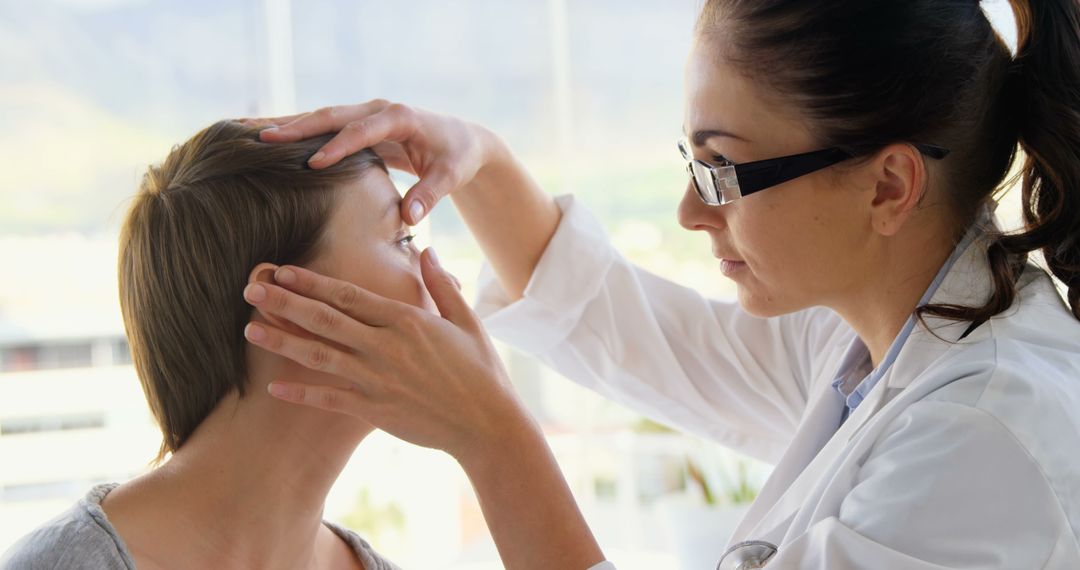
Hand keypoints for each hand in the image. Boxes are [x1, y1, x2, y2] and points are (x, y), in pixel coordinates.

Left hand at [241, 247, 536, 461]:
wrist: (487, 424)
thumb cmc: (481, 370)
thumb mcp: (466, 320)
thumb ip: (441, 284)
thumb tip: (426, 249)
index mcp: (406, 320)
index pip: (349, 295)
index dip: (312, 282)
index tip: (283, 270)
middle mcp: (386, 347)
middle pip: (325, 319)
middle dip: (285, 303)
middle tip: (251, 289)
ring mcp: (377, 379)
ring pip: (320, 356)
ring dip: (283, 342)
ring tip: (250, 329)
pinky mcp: (374, 410)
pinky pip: (330, 399)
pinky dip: (301, 394)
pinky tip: (273, 388)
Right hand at [246, 100, 502, 225]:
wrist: (461, 140)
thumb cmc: (456, 158)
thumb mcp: (451, 176)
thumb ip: (431, 195)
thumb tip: (411, 219)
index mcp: (399, 118)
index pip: (362, 132)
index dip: (338, 147)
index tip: (312, 165)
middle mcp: (378, 110)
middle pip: (331, 116)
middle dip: (297, 127)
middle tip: (262, 140)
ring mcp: (365, 115)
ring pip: (321, 118)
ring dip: (288, 126)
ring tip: (250, 136)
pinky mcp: (358, 127)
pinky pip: (323, 128)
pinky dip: (297, 132)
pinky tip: (267, 140)